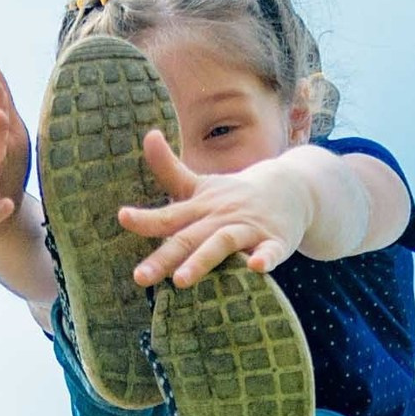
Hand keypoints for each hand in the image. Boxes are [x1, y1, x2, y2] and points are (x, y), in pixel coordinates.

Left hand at [118, 132, 314, 286]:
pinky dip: (265, 259)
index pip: (169, 215)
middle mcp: (221, 217)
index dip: (146, 218)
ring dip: (202, 260)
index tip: (123, 216)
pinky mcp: (275, 240)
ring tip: (180, 280)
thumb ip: (169, 169)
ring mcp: (249, 228)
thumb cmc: (235, 194)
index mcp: (201, 207)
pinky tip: (257, 268)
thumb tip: (148, 134)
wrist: (291, 189)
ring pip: (222, 244)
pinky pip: (271, 251)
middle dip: (164, 257)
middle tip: (140, 277)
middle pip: (189, 237)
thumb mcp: (201, 183)